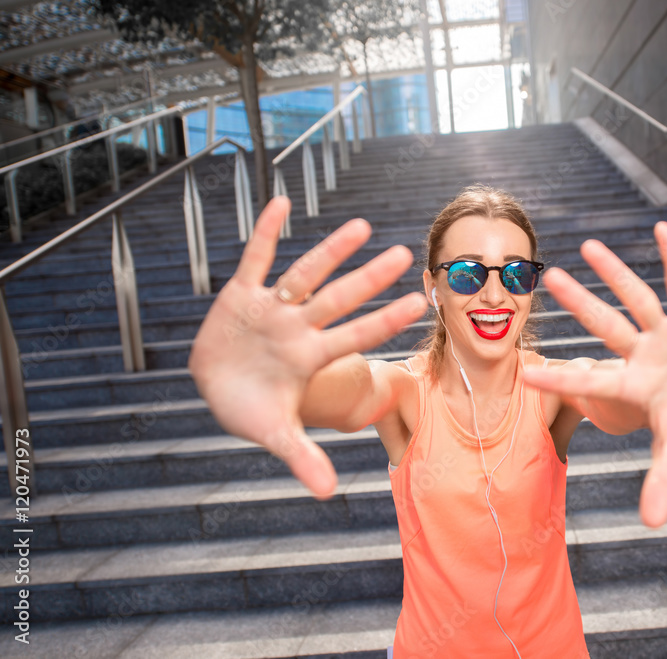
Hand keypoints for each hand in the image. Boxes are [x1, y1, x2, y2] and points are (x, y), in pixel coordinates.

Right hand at [188, 196, 426, 499]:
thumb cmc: (249, 409)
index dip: (385, 321)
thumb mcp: (274, 433)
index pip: (357, 335)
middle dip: (369, 278)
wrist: (215, 387)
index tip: (419, 305)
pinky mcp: (240, 295)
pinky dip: (264, 232)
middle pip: (339, 298)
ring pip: (305, 273)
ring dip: (330, 250)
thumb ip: (302, 457)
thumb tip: (328, 494)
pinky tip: (281, 204)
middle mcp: (298, 327)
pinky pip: (254, 258)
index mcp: (310, 356)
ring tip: (362, 226)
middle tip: (404, 255)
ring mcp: (272, 308)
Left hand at [522, 222, 666, 527]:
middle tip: (549, 279)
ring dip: (616, 272)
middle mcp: (641, 356)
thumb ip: (661, 481)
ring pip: (636, 298)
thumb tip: (650, 526)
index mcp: (632, 387)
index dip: (563, 379)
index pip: (592, 381)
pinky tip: (661, 229)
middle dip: (581, 305)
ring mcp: (663, 336)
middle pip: (607, 326)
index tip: (526, 371)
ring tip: (588, 245)